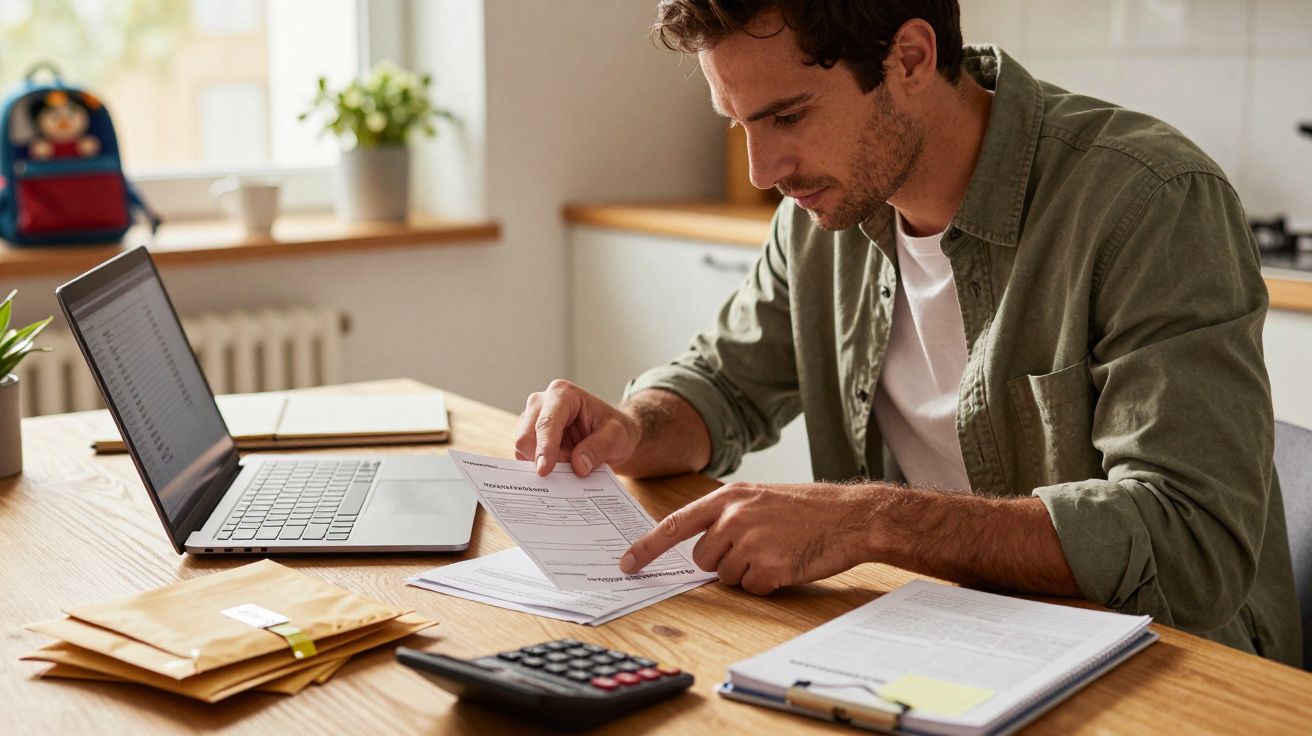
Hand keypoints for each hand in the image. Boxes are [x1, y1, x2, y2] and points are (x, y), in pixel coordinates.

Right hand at [515, 379, 640, 476]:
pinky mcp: (529, 435)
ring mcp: (532, 418)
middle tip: (567, 467)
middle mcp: (542, 402)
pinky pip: (524, 456)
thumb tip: (578, 465)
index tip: (544, 470)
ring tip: (569, 461)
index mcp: (563, 394)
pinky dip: (539, 464)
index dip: (544, 448)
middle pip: (525, 436)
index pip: (546, 423)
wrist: (611, 434)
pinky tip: (560, 464)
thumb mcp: (617, 437)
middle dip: (541, 458)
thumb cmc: (614, 429)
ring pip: (523, 448)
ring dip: (542, 462)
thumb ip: (599, 448)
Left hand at [620, 482, 882, 594]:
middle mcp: (733, 517)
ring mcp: (749, 543)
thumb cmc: (809, 509)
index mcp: (728, 497)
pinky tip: (788, 563)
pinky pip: (751, 588)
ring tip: (777, 551)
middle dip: (722, 562)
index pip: (675, 525)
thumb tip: (702, 544)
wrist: (850, 517)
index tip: (627, 563)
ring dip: (747, 573)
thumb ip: (728, 515)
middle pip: (702, 559)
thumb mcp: (761, 498)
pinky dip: (768, 584)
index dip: (647, 547)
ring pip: (726, 577)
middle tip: (757, 548)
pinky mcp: (767, 568)